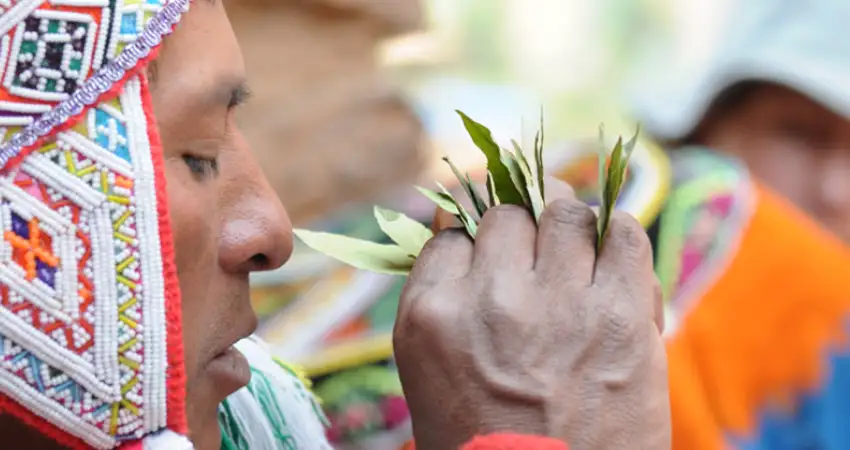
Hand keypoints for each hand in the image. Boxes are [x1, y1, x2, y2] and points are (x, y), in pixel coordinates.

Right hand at [393, 178, 668, 449]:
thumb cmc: (486, 443)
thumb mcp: (430, 375)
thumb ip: (441, 302)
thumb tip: (460, 231)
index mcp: (430, 316)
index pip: (450, 234)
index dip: (474, 244)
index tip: (490, 257)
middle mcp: (489, 299)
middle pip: (506, 215)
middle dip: (519, 231)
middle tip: (534, 256)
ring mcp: (558, 304)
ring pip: (563, 211)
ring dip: (568, 225)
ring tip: (575, 252)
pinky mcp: (621, 316)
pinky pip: (623, 232)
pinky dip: (617, 232)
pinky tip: (611, 252)